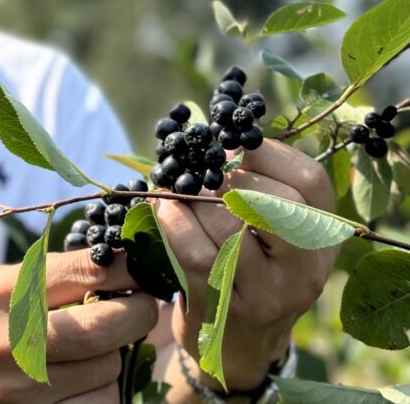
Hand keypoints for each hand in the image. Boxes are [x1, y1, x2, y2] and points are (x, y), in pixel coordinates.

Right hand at [0, 250, 158, 402]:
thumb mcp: (14, 278)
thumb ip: (66, 271)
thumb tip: (131, 265)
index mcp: (6, 294)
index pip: (82, 274)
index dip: (127, 270)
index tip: (147, 268)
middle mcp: (8, 343)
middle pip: (100, 332)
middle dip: (136, 314)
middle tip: (144, 306)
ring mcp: (19, 390)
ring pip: (106, 371)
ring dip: (111, 356)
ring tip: (92, 347)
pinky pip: (100, 403)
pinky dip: (101, 389)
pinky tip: (82, 378)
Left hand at [157, 138, 337, 391]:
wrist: (234, 345)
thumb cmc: (248, 270)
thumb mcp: (271, 235)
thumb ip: (259, 187)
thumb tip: (219, 138)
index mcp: (321, 240)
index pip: (309, 182)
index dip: (267, 154)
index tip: (234, 148)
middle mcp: (303, 269)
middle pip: (275, 203)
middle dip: (228, 179)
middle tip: (203, 174)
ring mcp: (265, 294)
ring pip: (227, 227)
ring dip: (192, 200)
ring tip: (177, 191)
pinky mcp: (223, 309)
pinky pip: (192, 254)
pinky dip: (172, 224)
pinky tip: (164, 211)